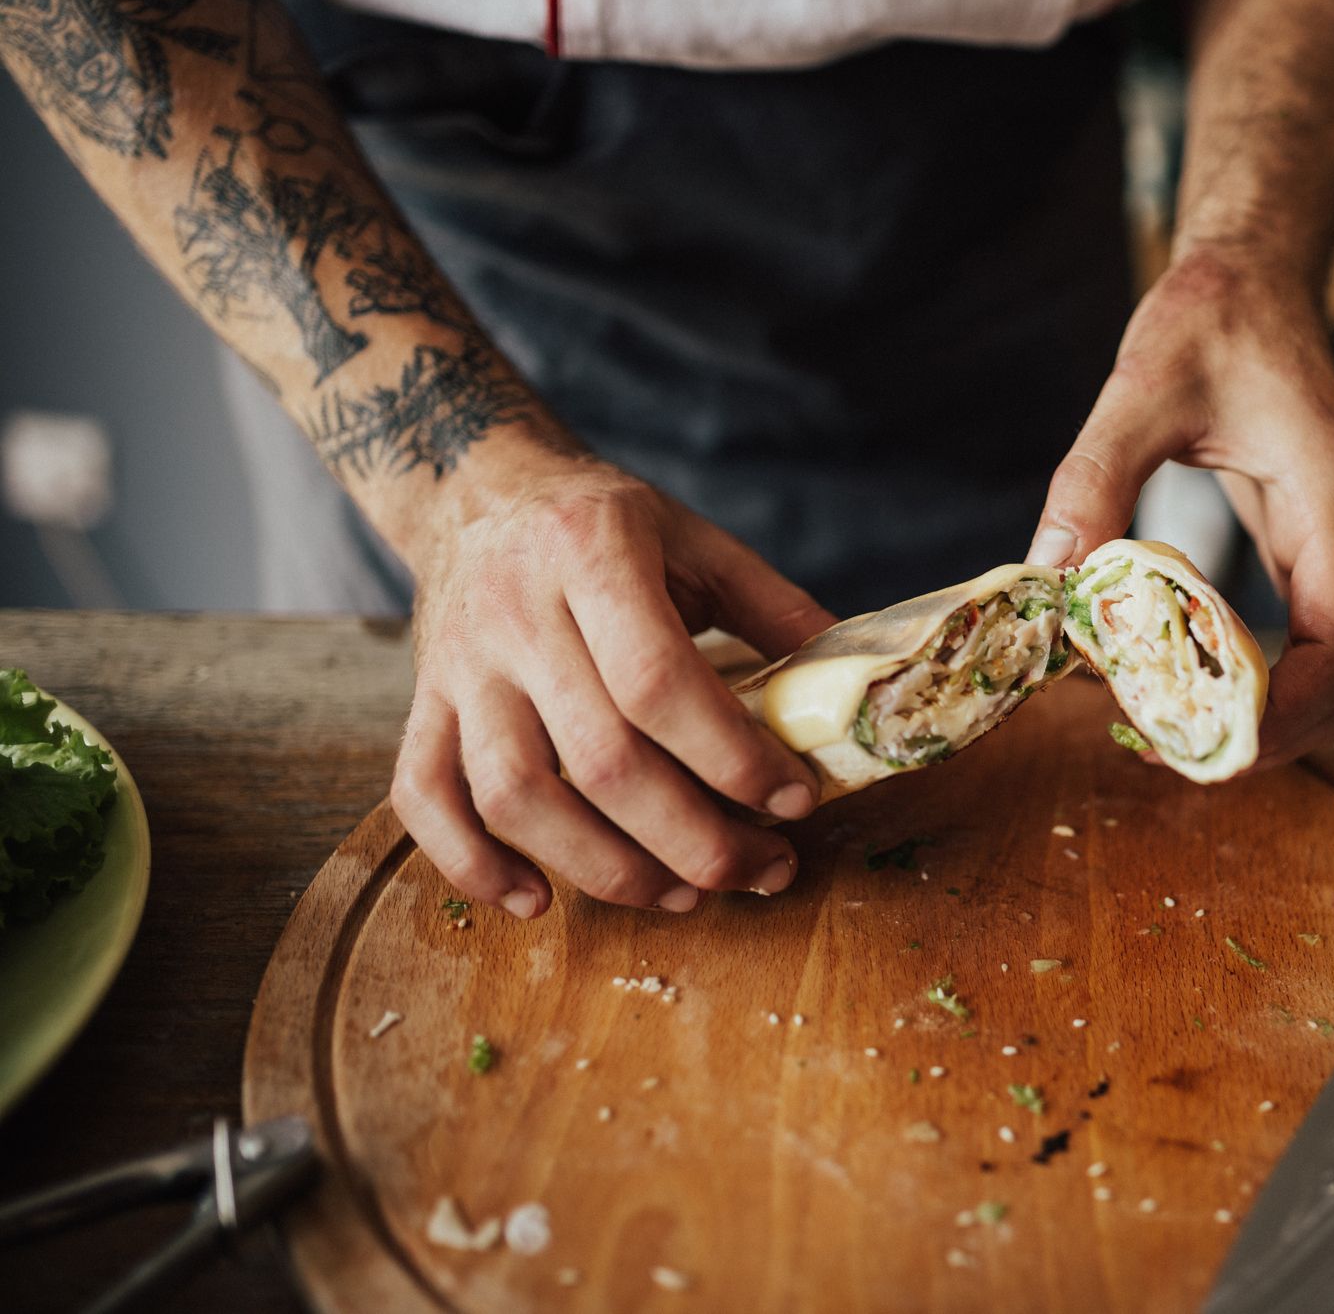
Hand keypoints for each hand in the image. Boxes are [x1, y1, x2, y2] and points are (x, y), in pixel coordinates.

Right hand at [389, 450, 836, 917]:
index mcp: (593, 554)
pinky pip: (423, 799)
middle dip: (692, 838)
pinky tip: (538, 901)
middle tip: (759, 870)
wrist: (477, 488)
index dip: (732, 756)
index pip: (660, 681)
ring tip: (681, 895)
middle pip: (600, 759)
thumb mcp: (694, 536)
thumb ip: (772, 605)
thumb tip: (855, 680)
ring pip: (515, 797)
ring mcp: (458, 666)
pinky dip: (472, 865)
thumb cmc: (601, 520)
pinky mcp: (422, 705)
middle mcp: (516, 612)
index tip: (793, 799)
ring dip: (604, 868)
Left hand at [1028, 248, 1333, 769]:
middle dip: (1275, 736)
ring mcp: (1328, 547)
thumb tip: (1050, 575)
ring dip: (1267, 718)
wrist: (1251, 277)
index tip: (1212, 740)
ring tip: (1171, 732)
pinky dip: (1251, 680)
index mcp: (1330, 503)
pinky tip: (1176, 679)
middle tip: (1177, 754)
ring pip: (1332, 672)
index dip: (1290, 715)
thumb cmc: (1213, 317)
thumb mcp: (1140, 388)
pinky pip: (1298, 641)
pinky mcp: (1301, 549)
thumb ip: (1096, 479)